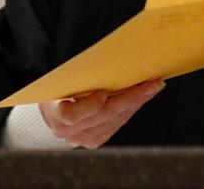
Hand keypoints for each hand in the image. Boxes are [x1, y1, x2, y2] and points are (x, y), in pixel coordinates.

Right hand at [38, 78, 164, 148]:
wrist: (51, 109)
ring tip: (152, 87)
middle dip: (131, 97)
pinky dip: (129, 110)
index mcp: (54, 113)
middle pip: (103, 115)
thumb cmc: (59, 89)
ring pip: (114, 121)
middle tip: (151, 83)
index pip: (71, 115)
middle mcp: (67, 131)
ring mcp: (81, 138)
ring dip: (136, 103)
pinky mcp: (93, 141)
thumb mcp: (63, 80)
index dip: (90, 105)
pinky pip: (115, 125)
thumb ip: (80, 77)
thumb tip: (110, 63)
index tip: (105, 92)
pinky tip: (140, 98)